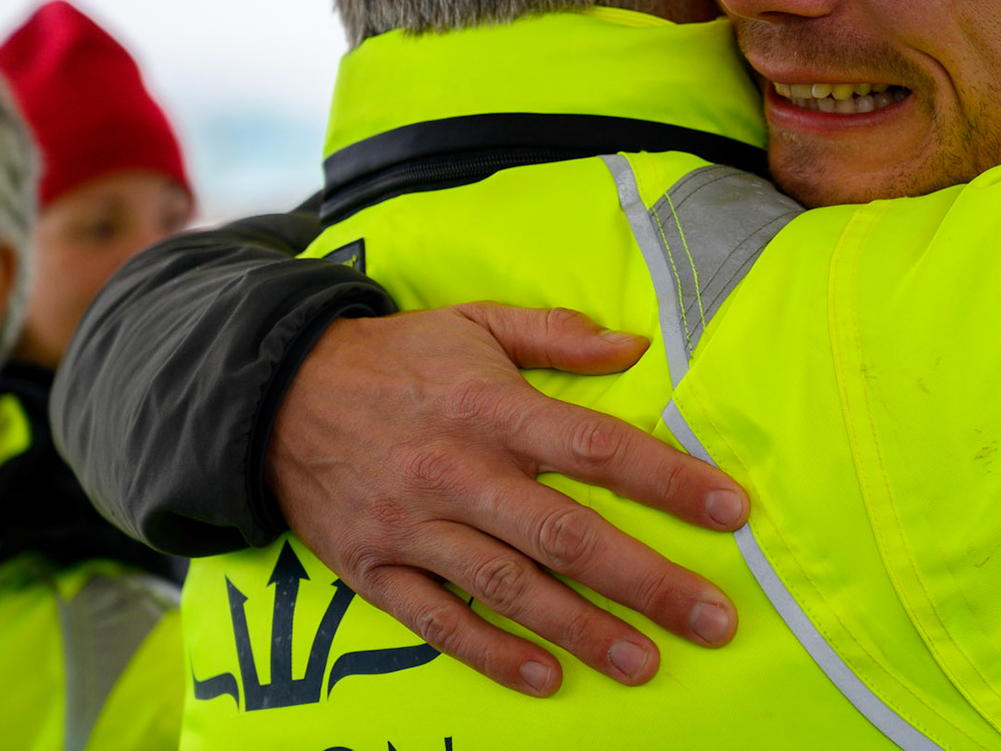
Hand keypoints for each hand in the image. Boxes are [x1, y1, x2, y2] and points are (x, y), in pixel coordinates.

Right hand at [265, 302, 749, 696]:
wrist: (271, 395)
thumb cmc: (394, 359)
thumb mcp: (474, 323)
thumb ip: (555, 335)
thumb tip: (635, 346)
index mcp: (491, 407)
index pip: (596, 446)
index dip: (667, 480)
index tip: (729, 509)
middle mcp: (457, 470)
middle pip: (565, 533)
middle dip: (644, 580)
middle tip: (711, 619)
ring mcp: (413, 526)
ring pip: (509, 587)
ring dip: (581, 630)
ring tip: (644, 661)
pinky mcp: (373, 570)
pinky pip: (437, 621)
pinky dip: (491, 653)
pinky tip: (545, 677)